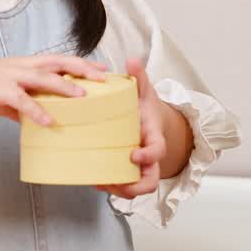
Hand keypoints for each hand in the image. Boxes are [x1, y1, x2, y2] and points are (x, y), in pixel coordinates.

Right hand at [0, 55, 107, 125]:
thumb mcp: (8, 94)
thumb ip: (26, 104)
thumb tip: (42, 120)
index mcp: (27, 64)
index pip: (61, 60)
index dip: (82, 63)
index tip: (104, 69)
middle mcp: (23, 66)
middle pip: (59, 62)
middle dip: (82, 69)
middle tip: (103, 78)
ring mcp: (11, 76)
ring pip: (43, 78)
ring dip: (64, 86)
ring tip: (83, 97)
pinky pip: (21, 100)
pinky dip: (36, 111)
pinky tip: (49, 121)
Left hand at [99, 58, 166, 197]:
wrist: (146, 118)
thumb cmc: (143, 105)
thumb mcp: (142, 90)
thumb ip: (139, 77)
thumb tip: (132, 60)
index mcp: (153, 136)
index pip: (158, 151)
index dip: (148, 157)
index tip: (133, 155)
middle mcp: (148, 155)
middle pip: (151, 182)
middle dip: (134, 187)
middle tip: (114, 181)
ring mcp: (138, 166)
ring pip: (135, 189)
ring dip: (118, 190)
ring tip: (99, 182)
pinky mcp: (127, 170)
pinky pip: (122, 185)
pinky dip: (109, 186)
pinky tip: (93, 179)